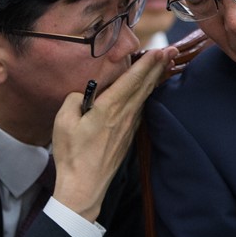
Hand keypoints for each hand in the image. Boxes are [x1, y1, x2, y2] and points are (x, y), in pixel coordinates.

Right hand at [50, 46, 177, 220]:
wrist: (84, 186)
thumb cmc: (72, 154)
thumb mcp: (63, 121)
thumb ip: (73, 99)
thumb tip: (83, 92)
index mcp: (108, 108)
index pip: (132, 80)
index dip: (146, 63)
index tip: (159, 50)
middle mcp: (124, 115)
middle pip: (145, 85)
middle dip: (159, 66)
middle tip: (172, 50)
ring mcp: (128, 126)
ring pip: (145, 96)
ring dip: (155, 78)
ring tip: (165, 64)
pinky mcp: (128, 135)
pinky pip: (141, 109)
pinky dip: (147, 94)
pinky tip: (150, 90)